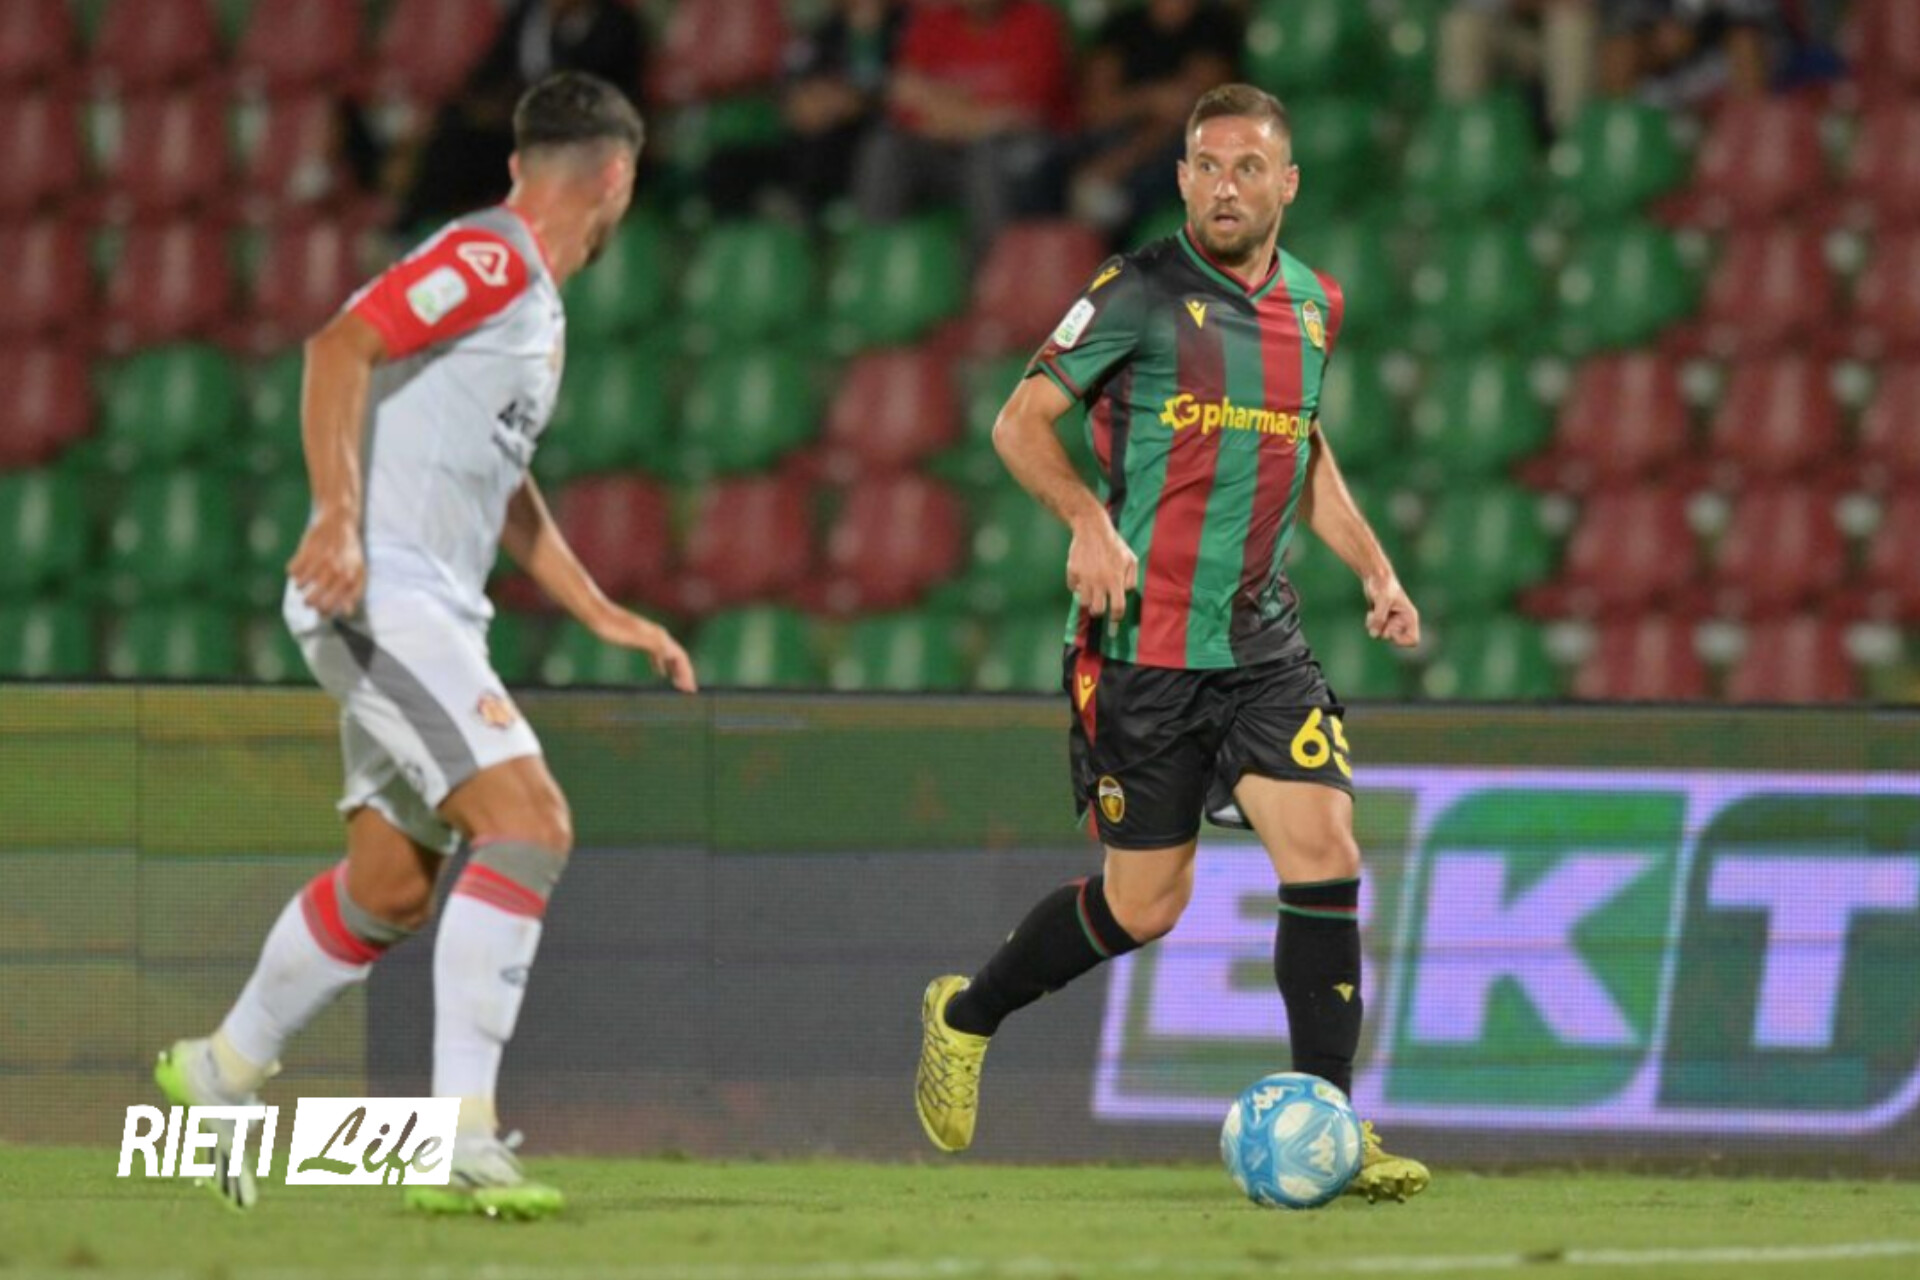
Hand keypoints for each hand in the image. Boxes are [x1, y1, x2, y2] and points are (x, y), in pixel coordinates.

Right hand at [288, 511, 365, 617]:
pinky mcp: (306, 551)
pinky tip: (300, 567)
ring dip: (300, 586)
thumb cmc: (349, 551)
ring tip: (303, 582)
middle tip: (308, 601)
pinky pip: (292, 571)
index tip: (321, 611)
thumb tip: (347, 613)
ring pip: (299, 586)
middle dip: (309, 603)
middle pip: (313, 600)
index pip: (331, 606)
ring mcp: (320, 561)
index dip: (325, 612)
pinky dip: (293, 571)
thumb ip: (353, 592)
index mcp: (349, 578)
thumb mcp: (358, 570)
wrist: (339, 521)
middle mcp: (335, 571)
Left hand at [592, 608, 698, 692]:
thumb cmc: (612, 627)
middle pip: (678, 656)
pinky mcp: (639, 638)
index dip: (687, 672)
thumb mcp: (633, 637)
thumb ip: (654, 644)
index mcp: (658, 636)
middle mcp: (657, 635)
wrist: (596, 613)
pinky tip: (660, 672)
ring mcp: (648, 636)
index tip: (690, 689)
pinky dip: (661, 664)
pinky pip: (656, 654)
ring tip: (678, 684)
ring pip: (668, 655)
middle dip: (685, 673)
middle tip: (689, 691)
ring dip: (676, 669)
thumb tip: (673, 653)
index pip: (681, 656)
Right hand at [1068, 512, 1137, 633]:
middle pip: (1097, 610)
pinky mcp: (1072, 572)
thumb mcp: (1130, 559)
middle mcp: (1100, 581)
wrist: (1091, 528)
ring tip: (1091, 593)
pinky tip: (1082, 580)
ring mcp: (1084, 578)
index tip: (1114, 626)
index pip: (1117, 608)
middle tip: (1100, 607)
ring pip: (1084, 603)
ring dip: (1088, 601)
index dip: (1116, 620)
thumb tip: (1126, 594)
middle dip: (1099, 612)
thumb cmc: (1115, 544)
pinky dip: (1076, 587)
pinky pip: (1072, 588)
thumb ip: (1131, 579)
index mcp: (1116, 580)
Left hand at [1364, 573, 1420, 647]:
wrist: (1375, 576)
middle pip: (1393, 639)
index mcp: (1410, 617)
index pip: (1413, 641)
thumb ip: (1379, 618)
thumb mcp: (1382, 600)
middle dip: (1383, 631)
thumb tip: (1374, 635)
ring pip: (1382, 635)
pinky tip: (1370, 612)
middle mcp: (1402, 621)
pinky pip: (1375, 630)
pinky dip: (1370, 624)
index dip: (1401, 641)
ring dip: (1374, 627)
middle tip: (1379, 617)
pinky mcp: (1382, 620)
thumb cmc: (1383, 585)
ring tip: (1373, 613)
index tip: (1391, 631)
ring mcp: (1392, 621)